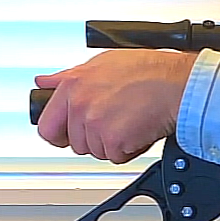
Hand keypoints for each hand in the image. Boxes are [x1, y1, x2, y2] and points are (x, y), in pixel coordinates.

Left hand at [35, 49, 198, 163]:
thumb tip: (45, 82)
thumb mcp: (101, 63)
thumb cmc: (147, 72)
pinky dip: (129, 149)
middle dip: (94, 139)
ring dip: (113, 144)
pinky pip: (116, 157)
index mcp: (72, 86)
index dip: (61, 135)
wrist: (174, 85)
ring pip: (96, 151)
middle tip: (114, 122)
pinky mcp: (113, 142)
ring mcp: (94, 125)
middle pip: (76, 143)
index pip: (48, 126)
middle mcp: (80, 105)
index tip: (68, 135)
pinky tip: (137, 129)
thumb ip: (67, 76)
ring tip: (128, 121)